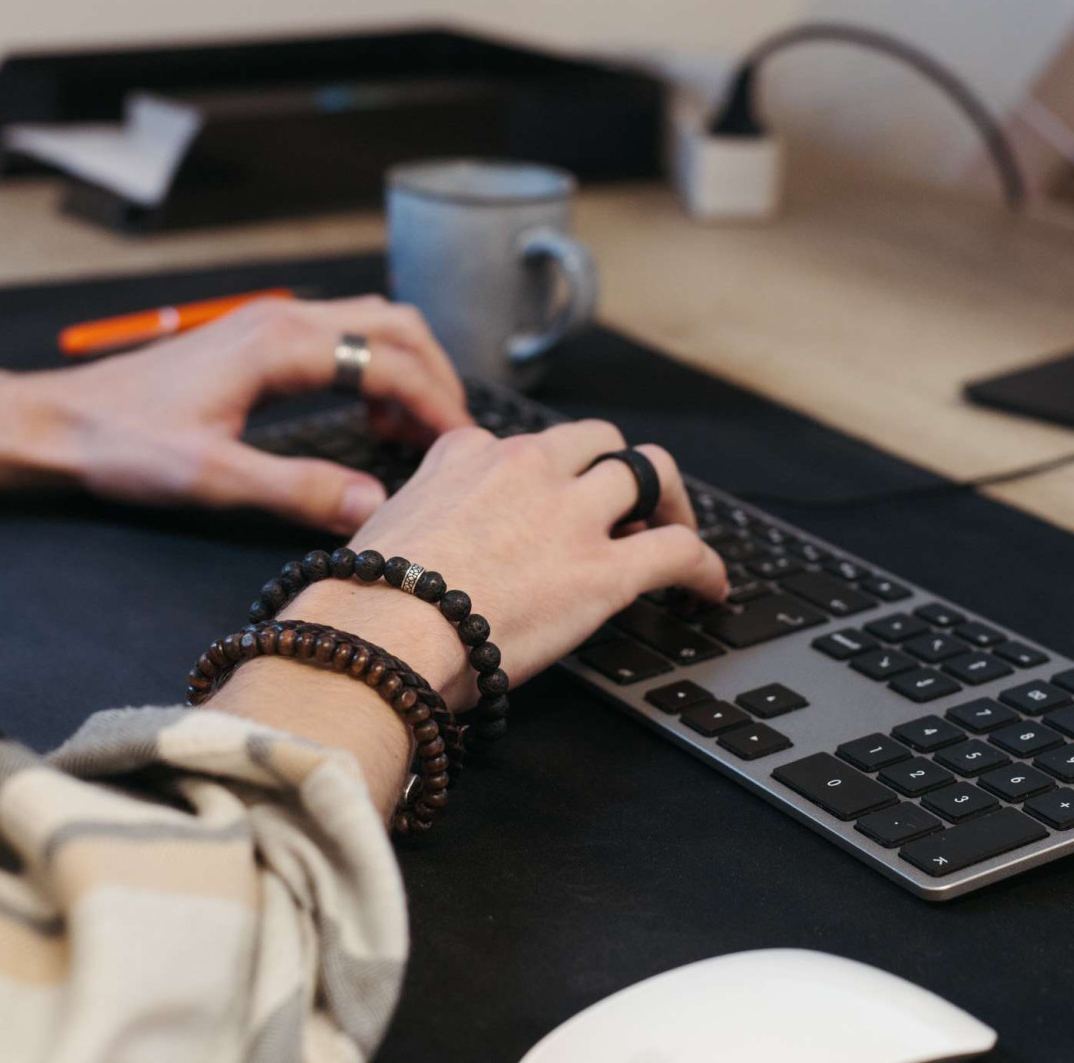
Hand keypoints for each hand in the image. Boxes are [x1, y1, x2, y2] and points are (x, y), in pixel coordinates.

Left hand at [0, 296, 473, 532]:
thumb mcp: (211, 478)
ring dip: (404, 369)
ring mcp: (267, 323)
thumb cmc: (119, 446)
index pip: (390, 359)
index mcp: (279, 345)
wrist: (53, 423)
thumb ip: (299, 491)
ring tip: (412, 432)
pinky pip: (340, 336)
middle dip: (435, 377)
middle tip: (451, 438)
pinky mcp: (254, 339)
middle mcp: (280, 319)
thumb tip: (376, 507)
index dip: (437, 403)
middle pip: (393, 325)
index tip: (460, 448)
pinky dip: (373, 368)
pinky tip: (367, 417)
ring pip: (369, 324)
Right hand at [278, 420, 728, 708]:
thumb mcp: (382, 528)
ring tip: (675, 531)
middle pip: (598, 440)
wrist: (379, 633)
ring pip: (651, 471)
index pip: (519, 446)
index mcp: (466, 455)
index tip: (547, 503)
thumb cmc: (366, 600)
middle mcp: (525, 467)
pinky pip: (680, 549)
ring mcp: (570, 514)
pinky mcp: (604, 567)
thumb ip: (417, 518)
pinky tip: (707, 589)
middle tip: (626, 509)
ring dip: (671, 501)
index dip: (543, 476)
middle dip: (616, 469)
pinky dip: (705, 566)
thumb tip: (419, 550)